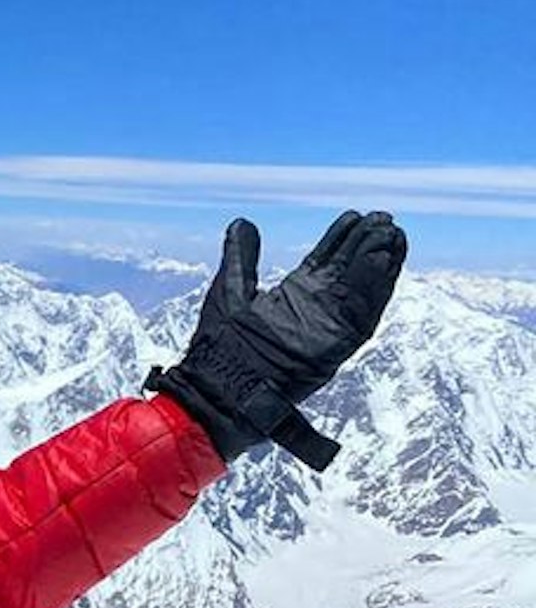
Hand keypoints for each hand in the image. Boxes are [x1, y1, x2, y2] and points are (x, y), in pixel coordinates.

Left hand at [147, 211, 406, 470]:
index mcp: (294, 298)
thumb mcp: (230, 291)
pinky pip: (359, 319)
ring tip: (393, 235)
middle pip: (350, 274)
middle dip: (368, 247)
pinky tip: (385, 265)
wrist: (214, 391)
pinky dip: (373, 292)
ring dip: (380, 266)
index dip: (342, 240)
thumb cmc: (219, 345)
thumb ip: (240, 256)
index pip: (326, 263)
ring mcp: (325, 331)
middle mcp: (314, 313)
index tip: (356, 215)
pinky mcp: (330, 351)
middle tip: (385, 219)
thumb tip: (243, 222)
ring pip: (361, 294)